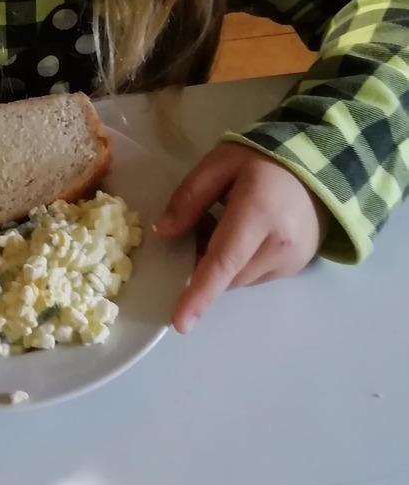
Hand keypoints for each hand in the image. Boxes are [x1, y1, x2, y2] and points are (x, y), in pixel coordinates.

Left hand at [155, 143, 328, 333]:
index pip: (223, 262)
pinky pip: (255, 277)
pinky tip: (246, 235)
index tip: (180, 323)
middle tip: (203, 222)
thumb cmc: (264, 160)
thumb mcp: (220, 163)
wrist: (320, 165)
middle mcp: (279, 245)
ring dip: (223, 265)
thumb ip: (189, 197)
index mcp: (258, 214)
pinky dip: (240, 265)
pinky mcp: (296, 268)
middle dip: (203, 261)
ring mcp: (292, 261)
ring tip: (227, 224)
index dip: (199, 294)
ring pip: (239, 280)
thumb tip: (164, 232)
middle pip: (226, 275)